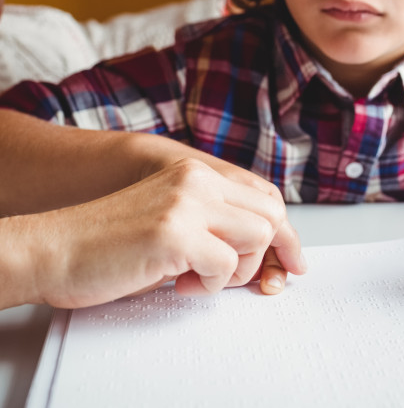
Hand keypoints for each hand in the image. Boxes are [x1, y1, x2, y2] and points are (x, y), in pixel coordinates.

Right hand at [23, 157, 305, 308]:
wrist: (56, 248)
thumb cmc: (111, 243)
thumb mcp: (173, 219)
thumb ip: (214, 222)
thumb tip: (265, 251)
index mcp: (197, 173)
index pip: (265, 197)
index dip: (286, 235)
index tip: (292, 264)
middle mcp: (198, 180)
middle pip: (271, 215)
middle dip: (267, 256)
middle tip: (243, 280)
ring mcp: (187, 203)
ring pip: (258, 237)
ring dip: (236, 271)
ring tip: (198, 277)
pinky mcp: (175, 232)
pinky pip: (227, 266)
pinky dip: (210, 287)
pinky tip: (178, 282)